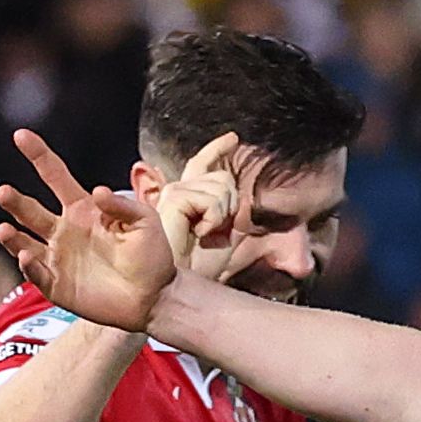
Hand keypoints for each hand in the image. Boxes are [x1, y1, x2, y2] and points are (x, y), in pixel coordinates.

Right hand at [0, 128, 176, 332]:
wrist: (155, 298)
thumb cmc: (151, 256)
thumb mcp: (145, 222)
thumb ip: (123, 205)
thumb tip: (97, 192)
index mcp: (83, 210)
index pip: (55, 176)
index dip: (38, 155)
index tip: (21, 135)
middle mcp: (65, 231)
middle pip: (31, 211)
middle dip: (15, 202)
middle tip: (3, 192)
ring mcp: (58, 259)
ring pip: (25, 243)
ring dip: (12, 236)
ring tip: (4, 229)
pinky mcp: (57, 285)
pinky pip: (37, 274)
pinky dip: (29, 266)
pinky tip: (27, 256)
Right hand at [154, 130, 248, 282]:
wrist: (182, 282)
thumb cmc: (200, 266)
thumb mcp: (226, 237)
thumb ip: (234, 215)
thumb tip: (245, 200)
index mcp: (190, 197)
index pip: (204, 164)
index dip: (218, 149)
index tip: (234, 139)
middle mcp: (179, 190)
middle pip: (223, 177)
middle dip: (231, 206)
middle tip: (215, 232)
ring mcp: (175, 192)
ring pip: (222, 187)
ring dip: (223, 216)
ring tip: (205, 234)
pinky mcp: (174, 198)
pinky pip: (213, 200)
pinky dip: (214, 220)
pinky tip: (199, 234)